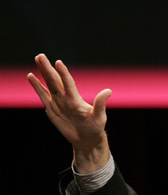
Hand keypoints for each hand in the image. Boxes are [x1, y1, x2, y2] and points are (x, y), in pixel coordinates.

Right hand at [27, 53, 111, 172]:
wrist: (87, 139)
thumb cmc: (95, 127)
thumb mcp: (99, 116)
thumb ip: (100, 104)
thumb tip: (108, 91)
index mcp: (76, 99)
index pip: (68, 84)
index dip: (63, 74)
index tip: (58, 62)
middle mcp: (66, 98)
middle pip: (55, 81)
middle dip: (48, 69)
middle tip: (41, 56)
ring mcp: (58, 103)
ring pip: (48, 85)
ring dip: (42, 73)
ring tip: (38, 59)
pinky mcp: (52, 109)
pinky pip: (43, 96)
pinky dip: (37, 87)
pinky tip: (31, 76)